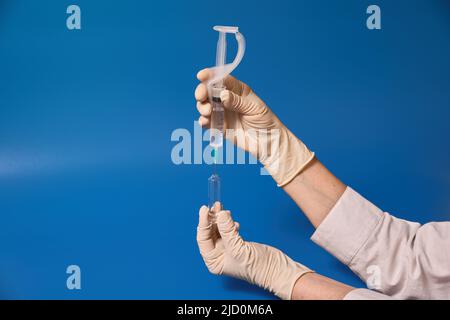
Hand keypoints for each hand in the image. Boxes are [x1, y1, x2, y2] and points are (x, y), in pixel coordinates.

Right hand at [195, 69, 314, 185]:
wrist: (268, 142)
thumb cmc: (266, 121)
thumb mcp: (254, 108)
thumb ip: (237, 101)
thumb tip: (222, 95)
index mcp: (238, 90)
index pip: (222, 79)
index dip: (210, 76)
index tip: (201, 75)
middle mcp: (228, 100)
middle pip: (209, 91)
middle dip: (202, 92)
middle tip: (201, 96)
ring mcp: (223, 113)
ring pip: (205, 106)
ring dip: (202, 107)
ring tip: (207, 112)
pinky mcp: (220, 126)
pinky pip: (207, 122)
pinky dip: (203, 121)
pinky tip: (204, 122)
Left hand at [196, 205, 312, 299]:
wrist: (275, 269)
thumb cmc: (256, 266)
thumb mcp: (238, 248)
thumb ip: (227, 230)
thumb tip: (219, 214)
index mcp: (213, 261)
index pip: (203, 239)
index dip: (203, 223)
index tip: (204, 209)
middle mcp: (218, 255)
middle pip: (210, 233)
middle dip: (212, 219)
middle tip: (215, 206)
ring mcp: (227, 249)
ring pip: (219, 230)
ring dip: (221, 219)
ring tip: (224, 210)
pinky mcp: (237, 243)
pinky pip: (228, 230)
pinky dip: (229, 223)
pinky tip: (233, 221)